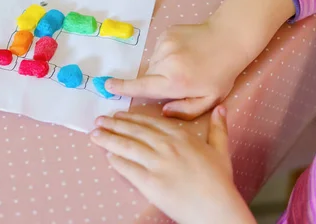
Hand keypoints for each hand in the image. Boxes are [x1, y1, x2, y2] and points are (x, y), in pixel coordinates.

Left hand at [89, 107, 255, 223]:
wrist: (216, 207)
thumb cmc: (219, 181)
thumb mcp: (221, 150)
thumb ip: (218, 128)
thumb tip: (221, 108)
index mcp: (181, 136)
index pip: (150, 122)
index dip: (132, 118)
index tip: (119, 115)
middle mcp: (167, 145)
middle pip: (135, 131)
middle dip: (114, 125)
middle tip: (100, 121)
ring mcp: (157, 163)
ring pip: (127, 146)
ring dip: (108, 139)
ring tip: (95, 134)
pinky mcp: (149, 182)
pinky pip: (127, 168)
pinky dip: (116, 161)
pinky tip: (107, 156)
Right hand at [106, 21, 242, 119]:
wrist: (229, 38)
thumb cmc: (221, 73)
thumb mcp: (209, 99)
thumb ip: (185, 110)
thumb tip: (163, 111)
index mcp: (176, 82)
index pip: (142, 87)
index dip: (123, 89)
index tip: (106, 86)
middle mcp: (166, 62)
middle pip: (147, 77)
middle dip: (157, 82)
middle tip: (178, 81)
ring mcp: (165, 45)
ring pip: (153, 63)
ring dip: (162, 69)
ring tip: (184, 67)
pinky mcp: (166, 33)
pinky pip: (159, 50)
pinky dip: (167, 56)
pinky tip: (184, 55)